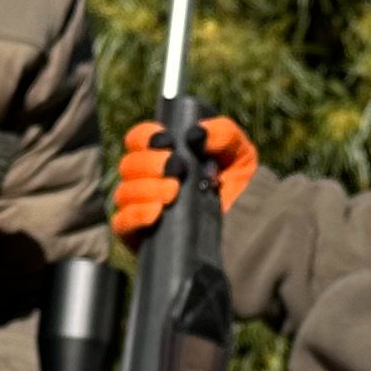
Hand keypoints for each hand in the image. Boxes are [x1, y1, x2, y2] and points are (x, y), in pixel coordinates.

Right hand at [111, 115, 257, 235]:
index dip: (145, 137)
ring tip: (174, 191)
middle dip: (150, 163)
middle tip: (178, 168)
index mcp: (162, 155)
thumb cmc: (239, 186)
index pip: (138, 139)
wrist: (249, 231)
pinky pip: (121, 223)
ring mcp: (140, 208)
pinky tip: (157, 212)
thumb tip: (196, 134)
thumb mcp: (239, 153)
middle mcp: (146, 180)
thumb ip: (222, 134)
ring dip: (147, 189)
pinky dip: (136, 215)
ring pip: (124, 193)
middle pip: (128, 165)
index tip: (167, 141)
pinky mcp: (138, 236)